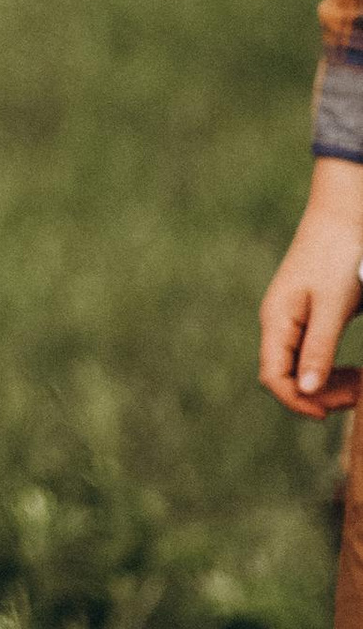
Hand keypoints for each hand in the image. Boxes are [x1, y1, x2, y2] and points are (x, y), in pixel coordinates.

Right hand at [258, 163, 362, 419]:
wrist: (345, 214)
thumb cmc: (338, 256)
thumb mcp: (332, 306)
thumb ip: (318, 349)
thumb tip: (305, 391)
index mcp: (277, 320)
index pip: (274, 377)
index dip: (297, 401)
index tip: (330, 414)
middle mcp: (279, 322)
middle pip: (287, 375)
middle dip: (319, 395)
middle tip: (358, 396)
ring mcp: (293, 317)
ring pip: (301, 366)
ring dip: (327, 383)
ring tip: (359, 385)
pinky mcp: (309, 312)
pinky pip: (313, 352)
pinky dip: (331, 367)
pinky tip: (352, 370)